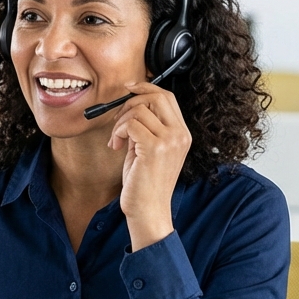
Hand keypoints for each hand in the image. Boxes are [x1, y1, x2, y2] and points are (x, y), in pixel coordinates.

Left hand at [108, 81, 190, 250]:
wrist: (148, 210)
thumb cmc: (145, 185)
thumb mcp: (149, 150)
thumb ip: (145, 128)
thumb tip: (129, 107)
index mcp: (182, 134)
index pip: (167, 97)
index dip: (146, 88)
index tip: (128, 89)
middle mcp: (180, 135)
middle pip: (156, 96)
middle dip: (131, 102)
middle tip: (118, 120)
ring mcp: (169, 141)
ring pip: (138, 109)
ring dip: (120, 122)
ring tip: (116, 141)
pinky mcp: (154, 148)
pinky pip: (130, 124)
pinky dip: (118, 132)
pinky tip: (116, 146)